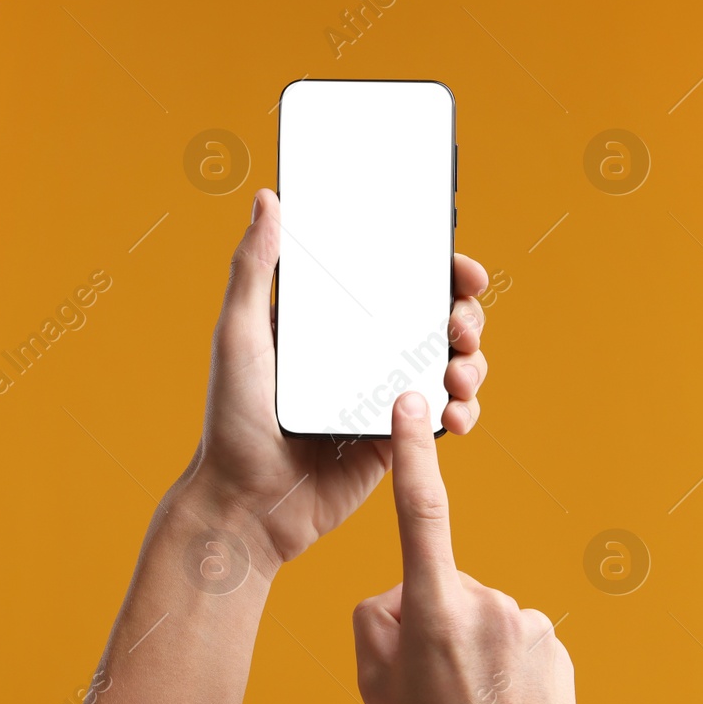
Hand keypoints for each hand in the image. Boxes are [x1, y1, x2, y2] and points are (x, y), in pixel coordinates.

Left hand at [180, 189, 489, 570]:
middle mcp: (364, 352)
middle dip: (465, 316)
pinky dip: (463, 413)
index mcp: (334, 321)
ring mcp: (384, 395)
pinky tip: (456, 416)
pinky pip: (444, 417)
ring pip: (450, 365)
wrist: (246, 505)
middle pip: (435, 318)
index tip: (460, 269)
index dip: (438, 269)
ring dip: (471, 364)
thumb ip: (253, 268)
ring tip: (458, 376)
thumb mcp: (239, 334)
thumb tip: (266, 199)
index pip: (396, 281)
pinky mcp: (396, 438)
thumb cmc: (232, 419)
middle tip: (459, 326)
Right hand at [352, 392, 586, 703]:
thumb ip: (377, 613)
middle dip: (437, 619)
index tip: (410, 402)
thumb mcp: (371, 680)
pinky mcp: (558, 647)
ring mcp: (528, 625)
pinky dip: (507, 664)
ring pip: (485, 616)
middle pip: (447, 586)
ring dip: (474, 647)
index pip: (420, 513)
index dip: (412, 454)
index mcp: (433, 607)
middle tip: (435, 686)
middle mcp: (487, 603)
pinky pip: (519, 640)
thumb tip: (405, 589)